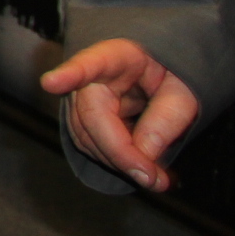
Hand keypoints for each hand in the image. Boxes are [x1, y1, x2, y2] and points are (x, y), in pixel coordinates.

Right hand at [41, 38, 198, 193]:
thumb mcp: (184, 90)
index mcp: (118, 57)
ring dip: (117, 161)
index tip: (50, 83)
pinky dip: (113, 160)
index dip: (69, 74)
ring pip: (85, 134)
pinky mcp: (82, 116)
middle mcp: (90, 76)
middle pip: (90, 114)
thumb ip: (167, 117)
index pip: (90, 63)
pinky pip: (89, 143)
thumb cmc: (172, 74)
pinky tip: (137, 166)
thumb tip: (144, 153)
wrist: (163, 74)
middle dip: (118, 151)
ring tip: (153, 176)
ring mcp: (81, 96)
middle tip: (153, 178)